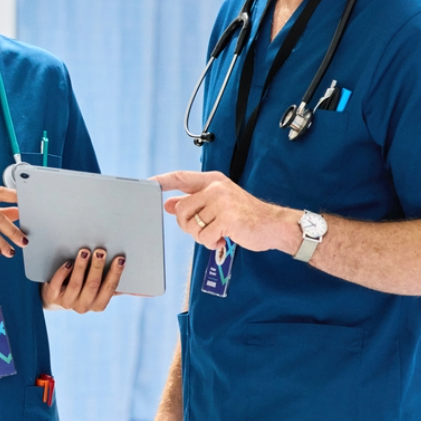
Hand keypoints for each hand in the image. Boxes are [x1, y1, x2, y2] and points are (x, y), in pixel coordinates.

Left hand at [41, 247, 124, 312]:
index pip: (110, 288)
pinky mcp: (52, 295)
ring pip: (76, 284)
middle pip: (93, 286)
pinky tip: (68, 262)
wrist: (55, 296)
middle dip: (98, 267)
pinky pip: (57, 284)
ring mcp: (67, 302)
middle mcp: (83, 306)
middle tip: (101, 251)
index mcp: (98, 304)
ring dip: (81, 267)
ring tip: (84, 251)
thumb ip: (120, 288)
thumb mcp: (101, 289)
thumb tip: (149, 292)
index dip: (115, 274)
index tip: (120, 258)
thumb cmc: (84, 288)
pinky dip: (63, 273)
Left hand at [154, 170, 297, 252]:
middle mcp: (216, 187)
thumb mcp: (219, 203)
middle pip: (181, 209)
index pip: (180, 177)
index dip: (161, 181)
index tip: (146, 185)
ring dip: (200, 236)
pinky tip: (223, 238)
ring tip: (216, 233)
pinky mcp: (228, 218)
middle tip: (203, 230)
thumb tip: (169, 204)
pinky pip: (204, 236)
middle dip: (187, 225)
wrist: (274, 225)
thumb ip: (194, 202)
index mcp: (213, 180)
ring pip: (191, 225)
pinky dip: (210, 243)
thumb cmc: (245, 215)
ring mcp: (222, 201)